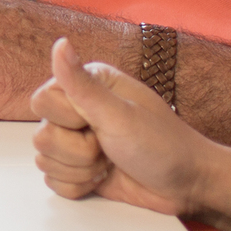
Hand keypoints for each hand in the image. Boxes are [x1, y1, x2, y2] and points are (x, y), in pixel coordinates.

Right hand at [32, 36, 220, 216]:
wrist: (188, 184)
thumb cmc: (163, 145)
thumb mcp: (120, 114)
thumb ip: (82, 84)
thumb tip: (60, 44)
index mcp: (87, 86)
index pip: (41, 101)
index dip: (66, 120)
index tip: (96, 123)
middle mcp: (79, 111)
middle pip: (41, 136)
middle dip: (77, 151)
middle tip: (109, 146)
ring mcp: (78, 142)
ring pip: (45, 160)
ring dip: (80, 170)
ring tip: (110, 161)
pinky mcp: (79, 169)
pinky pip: (55, 182)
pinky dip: (79, 186)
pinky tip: (104, 178)